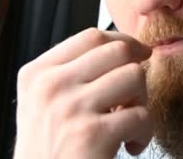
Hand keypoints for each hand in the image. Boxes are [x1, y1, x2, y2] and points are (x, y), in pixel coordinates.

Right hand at [13, 28, 153, 158]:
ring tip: (130, 124)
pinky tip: (130, 146)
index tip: (138, 54)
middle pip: (117, 50)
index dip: (123, 41)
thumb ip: (70, 74)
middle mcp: (51, 86)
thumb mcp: (42, 104)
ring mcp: (71, 108)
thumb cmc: (48, 152)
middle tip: (135, 96)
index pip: (91, 36)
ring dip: (143, 102)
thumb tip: (121, 48)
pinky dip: (145, 132)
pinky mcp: (92, 135)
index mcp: (37, 74)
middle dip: (137, 71)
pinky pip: (142, 115)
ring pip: (134, 76)